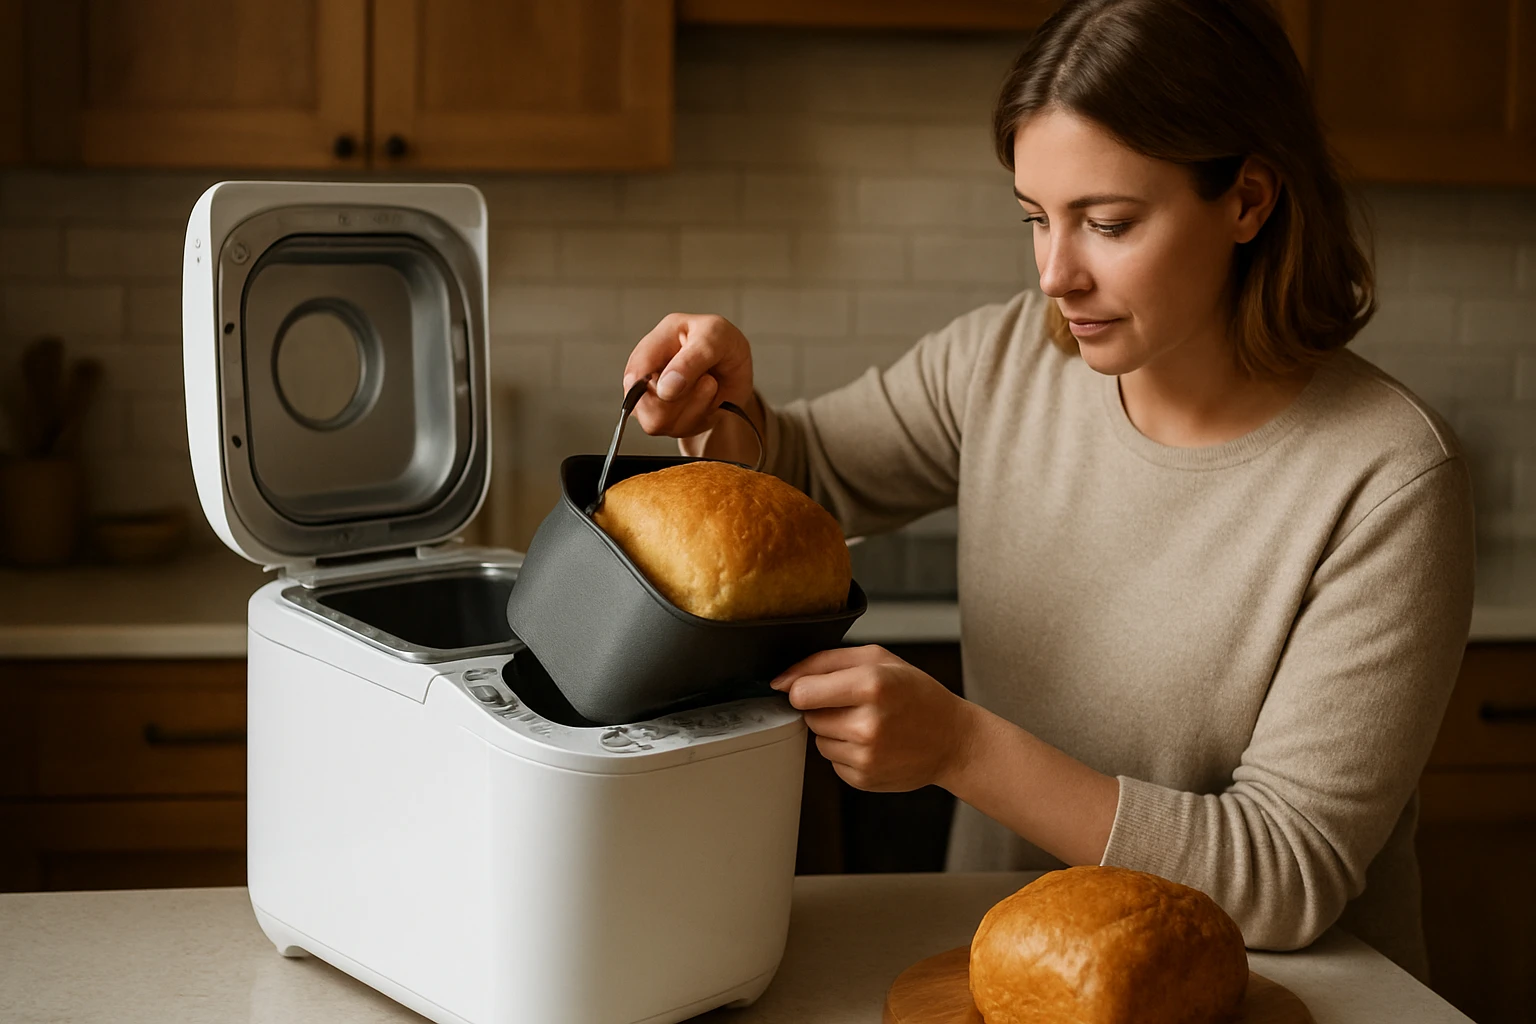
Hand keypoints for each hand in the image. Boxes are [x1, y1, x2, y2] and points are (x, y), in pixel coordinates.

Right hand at [622, 313, 754, 438]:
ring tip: (709, 384)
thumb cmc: (719, 341)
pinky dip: (702, 416)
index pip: (634, 378)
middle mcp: (646, 378)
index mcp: (649, 349)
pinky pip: (681, 431)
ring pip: (662, 424)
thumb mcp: (713, 337)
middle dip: (684, 399)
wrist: (736, 362)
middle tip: (706, 379)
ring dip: (697, 405)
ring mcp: (655, 403)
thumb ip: (689, 361)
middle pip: (646, 410)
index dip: (652, 389)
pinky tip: (707, 398)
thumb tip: (664, 390)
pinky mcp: (671, 421)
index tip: (677, 385)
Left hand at [769, 645, 974, 792]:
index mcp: (871, 685)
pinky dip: (846, 752)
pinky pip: (832, 761)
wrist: (952, 739)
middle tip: (858, 704)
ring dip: (835, 731)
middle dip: (825, 708)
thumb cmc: (916, 693)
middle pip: (809, 716)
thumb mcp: (878, 659)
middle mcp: (868, 723)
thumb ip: (823, 662)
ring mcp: (865, 756)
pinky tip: (874, 744)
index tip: (817, 688)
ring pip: (817, 740)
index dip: (804, 688)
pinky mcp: (863, 779)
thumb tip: (781, 681)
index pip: (802, 692)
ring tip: (869, 724)